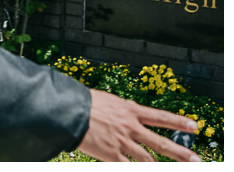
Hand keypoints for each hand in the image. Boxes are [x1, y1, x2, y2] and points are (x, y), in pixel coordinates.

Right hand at [79, 89, 201, 162]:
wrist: (70, 111)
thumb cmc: (87, 103)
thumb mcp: (110, 101)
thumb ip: (124, 111)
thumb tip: (132, 115)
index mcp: (131, 110)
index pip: (160, 116)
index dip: (178, 122)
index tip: (194, 126)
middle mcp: (131, 127)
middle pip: (161, 143)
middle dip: (180, 153)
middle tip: (196, 160)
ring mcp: (123, 142)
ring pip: (148, 161)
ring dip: (160, 168)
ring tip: (169, 171)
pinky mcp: (112, 155)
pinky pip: (129, 167)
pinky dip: (137, 170)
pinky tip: (143, 171)